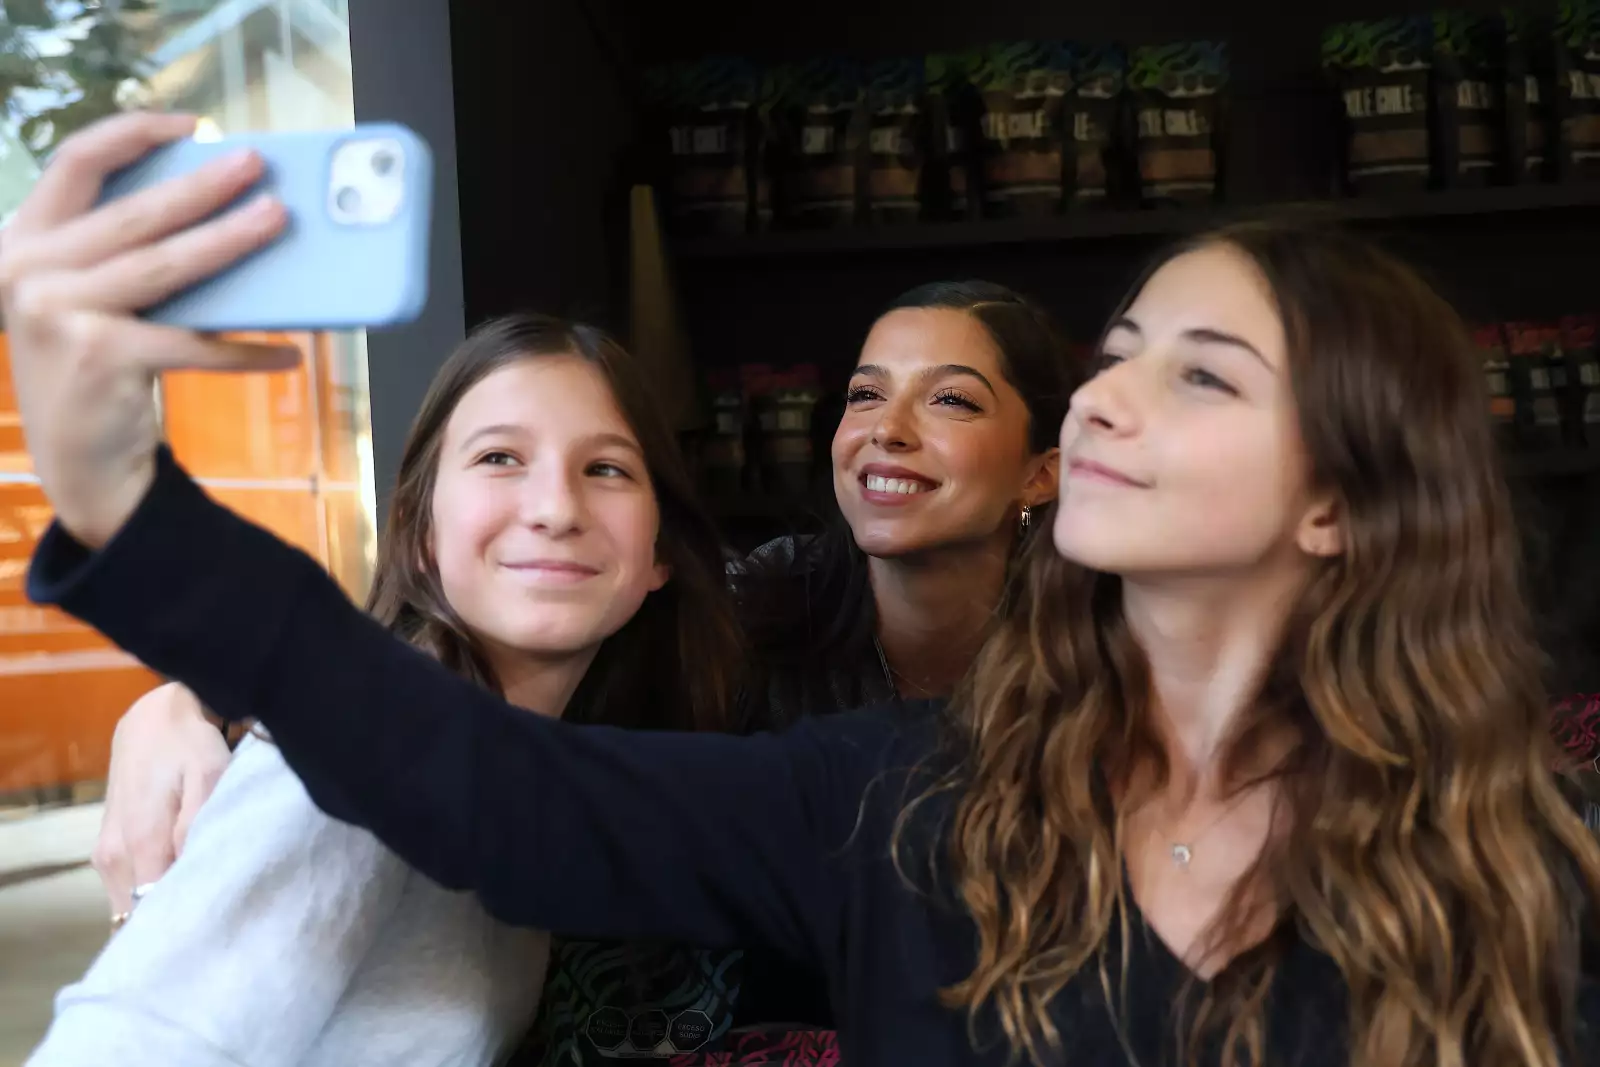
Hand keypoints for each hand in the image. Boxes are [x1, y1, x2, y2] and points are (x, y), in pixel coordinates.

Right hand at [0, 111, 299, 547]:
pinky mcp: (100, 355)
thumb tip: (221, 204)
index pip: (74, 161)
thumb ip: (124, 252)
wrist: (80, 461)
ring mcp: (57, 312)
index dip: (133, 134)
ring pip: (168, 266)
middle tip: (260, 168)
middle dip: (206, 186)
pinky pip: (193, 342)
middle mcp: (27, 270)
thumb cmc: (97, 365)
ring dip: (232, 242)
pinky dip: (245, 349)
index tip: (191, 125)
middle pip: (137, 212)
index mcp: (22, 241)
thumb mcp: (90, 298)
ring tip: (279, 223)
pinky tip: (287, 352)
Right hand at [93, 682, 230, 916]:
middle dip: (172, 920)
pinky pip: (127, 888)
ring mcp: (106, 855)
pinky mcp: (106, 850)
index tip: (212, 926)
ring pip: (130, 903)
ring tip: (201, 900)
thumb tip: (192, 871)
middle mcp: (115, 857)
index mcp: (142, 841)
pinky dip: (149, 892)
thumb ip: (198, 824)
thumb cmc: (188, 744)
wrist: (152, 718)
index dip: (182, 921)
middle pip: (139, 913)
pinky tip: (181, 883)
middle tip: (213, 918)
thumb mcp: (208, 774)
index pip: (153, 909)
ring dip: (160, 907)